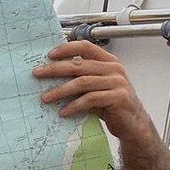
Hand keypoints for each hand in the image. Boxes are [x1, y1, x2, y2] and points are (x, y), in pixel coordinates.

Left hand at [34, 40, 157, 145]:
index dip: (67, 48)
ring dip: (60, 90)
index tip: (49, 55)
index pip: (86, 47)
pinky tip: (63, 112)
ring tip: (45, 97)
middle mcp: (113, 69)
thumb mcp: (95, 87)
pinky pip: (90, 99)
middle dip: (55, 69)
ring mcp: (117, 82)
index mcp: (108, 61)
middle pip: (79, 65)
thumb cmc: (110, 104)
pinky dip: (74, 106)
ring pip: (82, 82)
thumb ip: (81, 78)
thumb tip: (49, 75)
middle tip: (37, 74)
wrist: (132, 123)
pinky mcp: (118, 97)